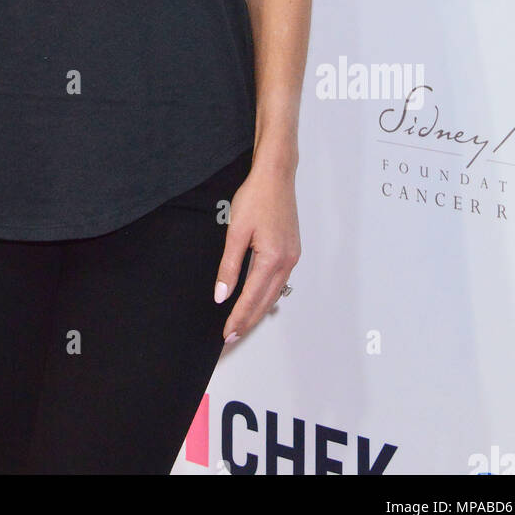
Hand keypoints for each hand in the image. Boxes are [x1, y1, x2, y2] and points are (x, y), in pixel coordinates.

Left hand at [214, 159, 299, 342]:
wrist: (275, 176)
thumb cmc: (255, 198)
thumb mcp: (235, 231)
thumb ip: (229, 267)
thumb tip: (221, 295)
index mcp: (271, 259)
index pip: (251, 299)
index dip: (238, 318)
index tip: (226, 334)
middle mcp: (287, 262)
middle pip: (265, 302)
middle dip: (248, 321)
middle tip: (231, 337)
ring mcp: (292, 257)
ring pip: (274, 294)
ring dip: (258, 311)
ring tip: (241, 324)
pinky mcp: (293, 251)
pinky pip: (279, 282)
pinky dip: (267, 295)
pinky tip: (258, 299)